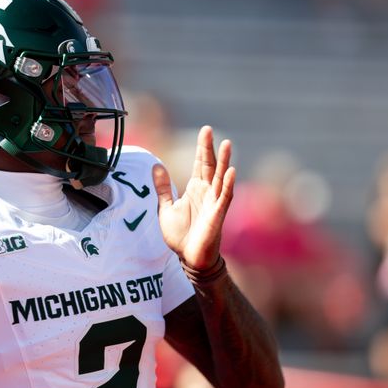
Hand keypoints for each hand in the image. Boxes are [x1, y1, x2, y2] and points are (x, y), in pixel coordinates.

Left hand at [152, 126, 234, 269]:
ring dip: (224, 161)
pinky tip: (231, 171)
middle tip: (208, 130)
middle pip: (210, 165)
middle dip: (209, 148)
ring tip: (226, 144)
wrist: (188, 257)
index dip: (202, 147)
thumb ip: (163, 188)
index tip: (204, 130)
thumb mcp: (165, 207)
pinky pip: (224, 197)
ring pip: (220, 178)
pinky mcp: (217, 214)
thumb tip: (156, 166)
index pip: (200, 163)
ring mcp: (214, 202)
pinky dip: (227, 184)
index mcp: (195, 188)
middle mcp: (206, 192)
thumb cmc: (180, 234)